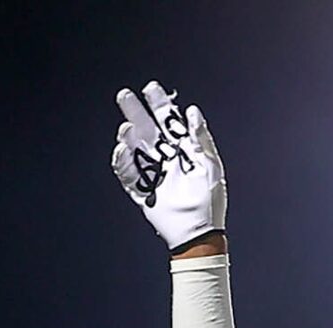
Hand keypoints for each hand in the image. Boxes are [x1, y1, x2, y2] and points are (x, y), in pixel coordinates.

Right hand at [111, 83, 226, 252]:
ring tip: (127, 127)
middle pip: (148, 130)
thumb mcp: (210, 165)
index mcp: (184, 151)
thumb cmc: (209, 201)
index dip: (160, 105)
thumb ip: (201, 138)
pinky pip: (129, 174)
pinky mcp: (143, 191)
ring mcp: (154, 174)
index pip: (169, 122)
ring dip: (129, 136)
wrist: (199, 232)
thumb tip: (192, 111)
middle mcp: (167, 160)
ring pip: (135, 149)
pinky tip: (122, 150)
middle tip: (124, 96)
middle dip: (136, 112)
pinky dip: (123, 162)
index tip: (150, 88)